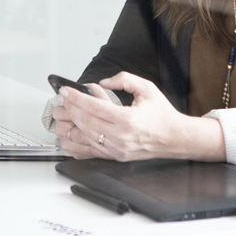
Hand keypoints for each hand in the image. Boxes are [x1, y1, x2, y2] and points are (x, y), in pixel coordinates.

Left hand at [54, 72, 224, 161]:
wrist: (174, 138)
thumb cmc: (161, 114)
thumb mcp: (146, 88)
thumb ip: (124, 79)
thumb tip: (103, 82)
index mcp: (127, 119)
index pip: (94, 107)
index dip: (76, 98)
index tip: (65, 91)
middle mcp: (120, 136)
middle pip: (85, 122)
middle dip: (69, 108)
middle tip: (61, 99)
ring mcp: (117, 149)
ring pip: (85, 136)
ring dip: (70, 124)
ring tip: (63, 112)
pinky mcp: (115, 156)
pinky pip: (90, 150)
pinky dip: (77, 140)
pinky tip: (70, 131)